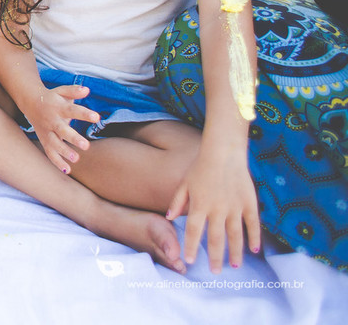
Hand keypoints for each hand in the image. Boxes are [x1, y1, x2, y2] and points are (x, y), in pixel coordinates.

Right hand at [21, 84, 99, 172]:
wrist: (30, 102)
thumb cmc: (52, 97)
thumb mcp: (61, 91)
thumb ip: (74, 91)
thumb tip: (87, 90)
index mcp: (58, 107)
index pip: (72, 110)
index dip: (84, 114)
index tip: (97, 117)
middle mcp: (52, 121)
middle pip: (62, 130)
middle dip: (73, 138)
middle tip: (86, 146)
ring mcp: (47, 132)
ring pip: (54, 143)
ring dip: (64, 152)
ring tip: (76, 159)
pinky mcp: (44, 140)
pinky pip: (49, 152)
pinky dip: (57, 162)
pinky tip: (67, 170)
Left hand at [166, 144, 260, 271]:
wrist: (224, 151)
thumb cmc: (201, 166)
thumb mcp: (185, 183)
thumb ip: (177, 201)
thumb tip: (169, 217)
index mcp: (199, 205)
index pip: (194, 231)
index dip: (192, 247)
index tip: (190, 261)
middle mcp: (217, 209)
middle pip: (216, 238)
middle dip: (215, 257)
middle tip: (215, 272)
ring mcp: (234, 207)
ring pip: (235, 235)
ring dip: (235, 252)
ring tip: (234, 266)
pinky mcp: (249, 202)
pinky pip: (253, 224)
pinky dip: (254, 237)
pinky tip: (254, 250)